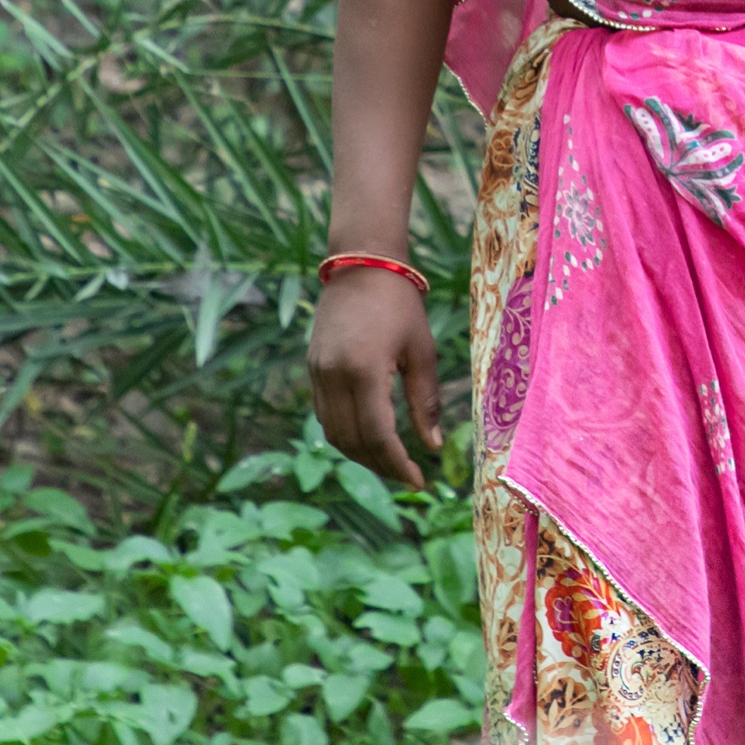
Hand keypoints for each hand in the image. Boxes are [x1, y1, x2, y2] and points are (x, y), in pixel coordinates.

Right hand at [308, 267, 443, 487]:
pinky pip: (325, 415)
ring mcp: (318, 373)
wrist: (361, 263)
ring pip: (333, 433)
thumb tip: (432, 446)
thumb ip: (425, 401)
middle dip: (380, 465)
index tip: (418, 481)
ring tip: (390, 461)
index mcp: (364, 370)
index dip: (396, 464)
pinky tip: (368, 436)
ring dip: (361, 454)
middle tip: (407, 475)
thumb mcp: (422, 350)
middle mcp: (333, 376)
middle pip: (351, 441)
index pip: (376, 435)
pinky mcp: (312, 368)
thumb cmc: (400, 303)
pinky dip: (346, 434)